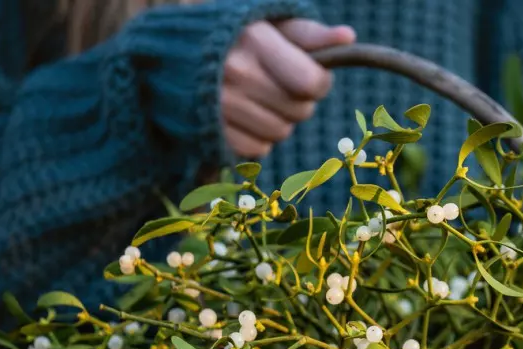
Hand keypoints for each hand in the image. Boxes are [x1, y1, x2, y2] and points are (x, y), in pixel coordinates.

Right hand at [222, 19, 354, 157]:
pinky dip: (258, 138)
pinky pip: (257, 150)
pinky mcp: (210, 131)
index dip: (319, 83)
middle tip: (279, 85)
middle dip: (298, 101)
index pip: (311, 83)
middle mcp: (235, 73)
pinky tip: (244, 117)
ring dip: (279, 121)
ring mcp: (219, 105)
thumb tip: (347, 37)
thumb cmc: (236, 37)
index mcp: (254, 40)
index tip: (310, 74)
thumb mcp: (272, 25)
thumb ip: (310, 34)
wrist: (175, 55)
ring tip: (260, 100)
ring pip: (280, 133)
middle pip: (300, 112)